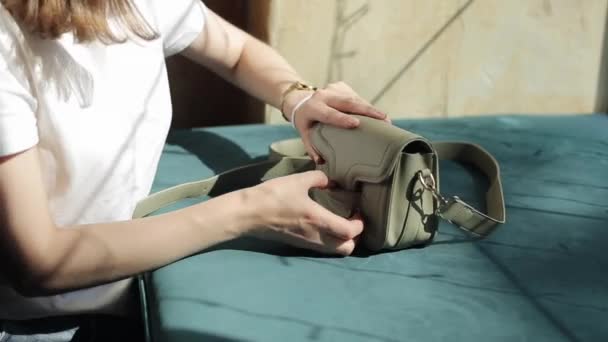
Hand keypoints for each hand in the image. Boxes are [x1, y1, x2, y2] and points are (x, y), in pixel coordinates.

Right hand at [245, 170, 362, 255]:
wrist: (249, 214)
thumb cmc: (273, 196)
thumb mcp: (297, 180)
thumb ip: (318, 178)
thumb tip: (329, 180)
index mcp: (319, 220)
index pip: (350, 232)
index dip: (360, 224)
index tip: (359, 212)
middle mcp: (316, 237)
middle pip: (346, 249)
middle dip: (354, 237)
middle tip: (352, 221)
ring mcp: (307, 243)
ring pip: (334, 251)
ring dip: (342, 240)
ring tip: (339, 223)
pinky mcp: (298, 245)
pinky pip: (322, 248)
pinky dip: (329, 241)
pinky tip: (323, 226)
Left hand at [283, 81, 390, 162]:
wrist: (301, 100)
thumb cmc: (305, 122)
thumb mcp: (305, 135)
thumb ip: (312, 148)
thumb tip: (322, 162)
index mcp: (313, 108)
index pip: (329, 114)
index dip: (342, 119)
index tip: (356, 123)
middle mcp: (323, 96)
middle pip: (348, 102)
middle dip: (367, 111)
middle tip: (384, 119)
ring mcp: (333, 89)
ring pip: (355, 98)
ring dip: (370, 109)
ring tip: (385, 119)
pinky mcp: (341, 86)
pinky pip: (356, 96)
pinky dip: (366, 106)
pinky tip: (376, 114)